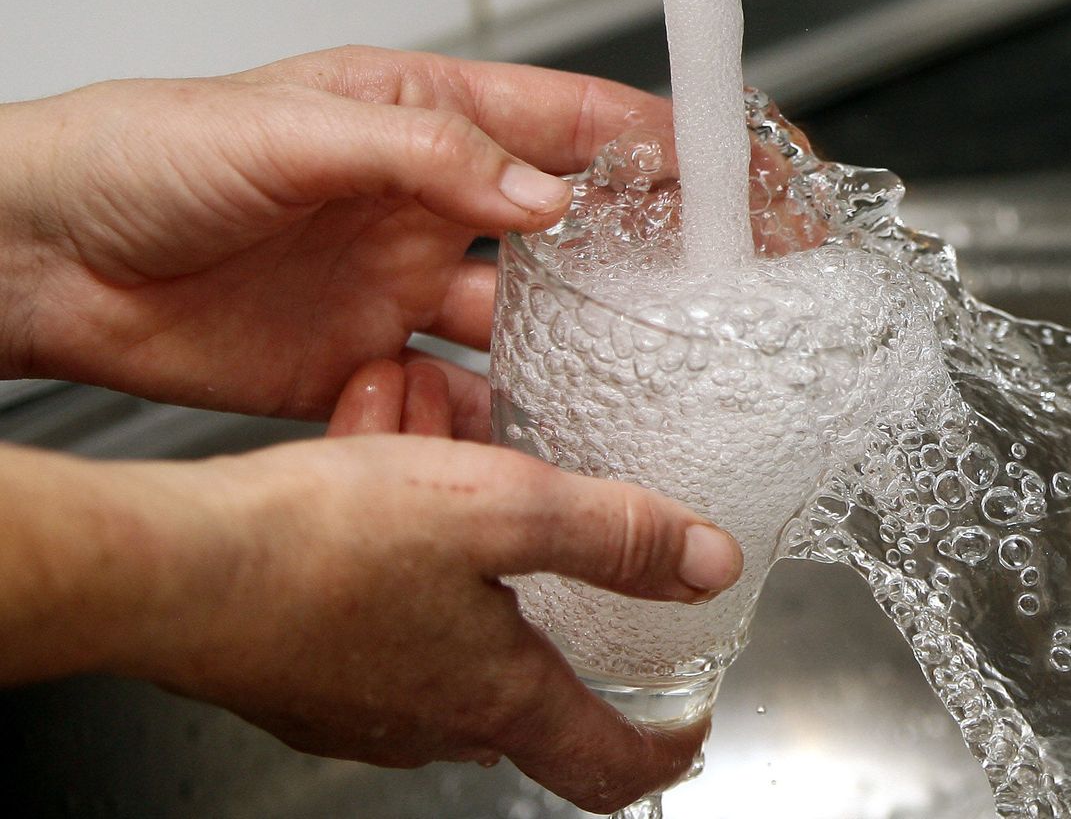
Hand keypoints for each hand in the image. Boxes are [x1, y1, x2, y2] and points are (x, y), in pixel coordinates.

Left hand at [0, 47, 669, 434]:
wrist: (42, 260)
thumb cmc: (143, 155)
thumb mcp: (290, 129)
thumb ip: (425, 156)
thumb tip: (546, 195)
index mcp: (426, 120)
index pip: (580, 127)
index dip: (674, 150)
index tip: (750, 181)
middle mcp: (430, 206)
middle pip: (580, 232)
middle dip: (661, 258)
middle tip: (736, 294)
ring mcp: (403, 288)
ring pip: (531, 325)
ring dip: (587, 352)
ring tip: (650, 383)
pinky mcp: (366, 365)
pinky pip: (457, 399)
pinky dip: (496, 425)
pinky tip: (530, 441)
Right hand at [0, 428, 741, 812]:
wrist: (166, 569)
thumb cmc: (316, 544)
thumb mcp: (497, 508)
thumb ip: (611, 534)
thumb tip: (706, 561)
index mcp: (495, 694)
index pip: (606, 763)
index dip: (662, 750)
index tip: (688, 732)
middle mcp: (430, 721)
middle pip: (527, 704)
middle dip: (560, 629)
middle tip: (572, 581)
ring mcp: (360, 711)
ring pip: (447, 656)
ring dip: (472, 586)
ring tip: (461, 506)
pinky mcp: (301, 682)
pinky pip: (380, 635)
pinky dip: (404, 581)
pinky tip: (384, 516)